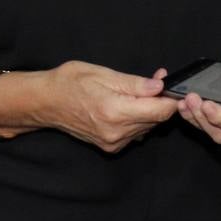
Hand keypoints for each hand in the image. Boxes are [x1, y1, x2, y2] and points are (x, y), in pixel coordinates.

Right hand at [41, 61, 178, 153]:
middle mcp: (117, 132)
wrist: (46, 102)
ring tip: (133, 91)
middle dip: (158, 100)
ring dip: (147, 110)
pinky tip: (124, 105)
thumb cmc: (70, 82)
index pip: (159, 111)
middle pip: (155, 120)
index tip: (174, 87)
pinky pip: (135, 133)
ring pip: (146, 127)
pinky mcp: (111, 146)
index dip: (171, 99)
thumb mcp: (102, 73)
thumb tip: (160, 86)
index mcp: (115, 111)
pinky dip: (136, 119)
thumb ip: (134, 83)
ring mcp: (114, 142)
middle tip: (152, 80)